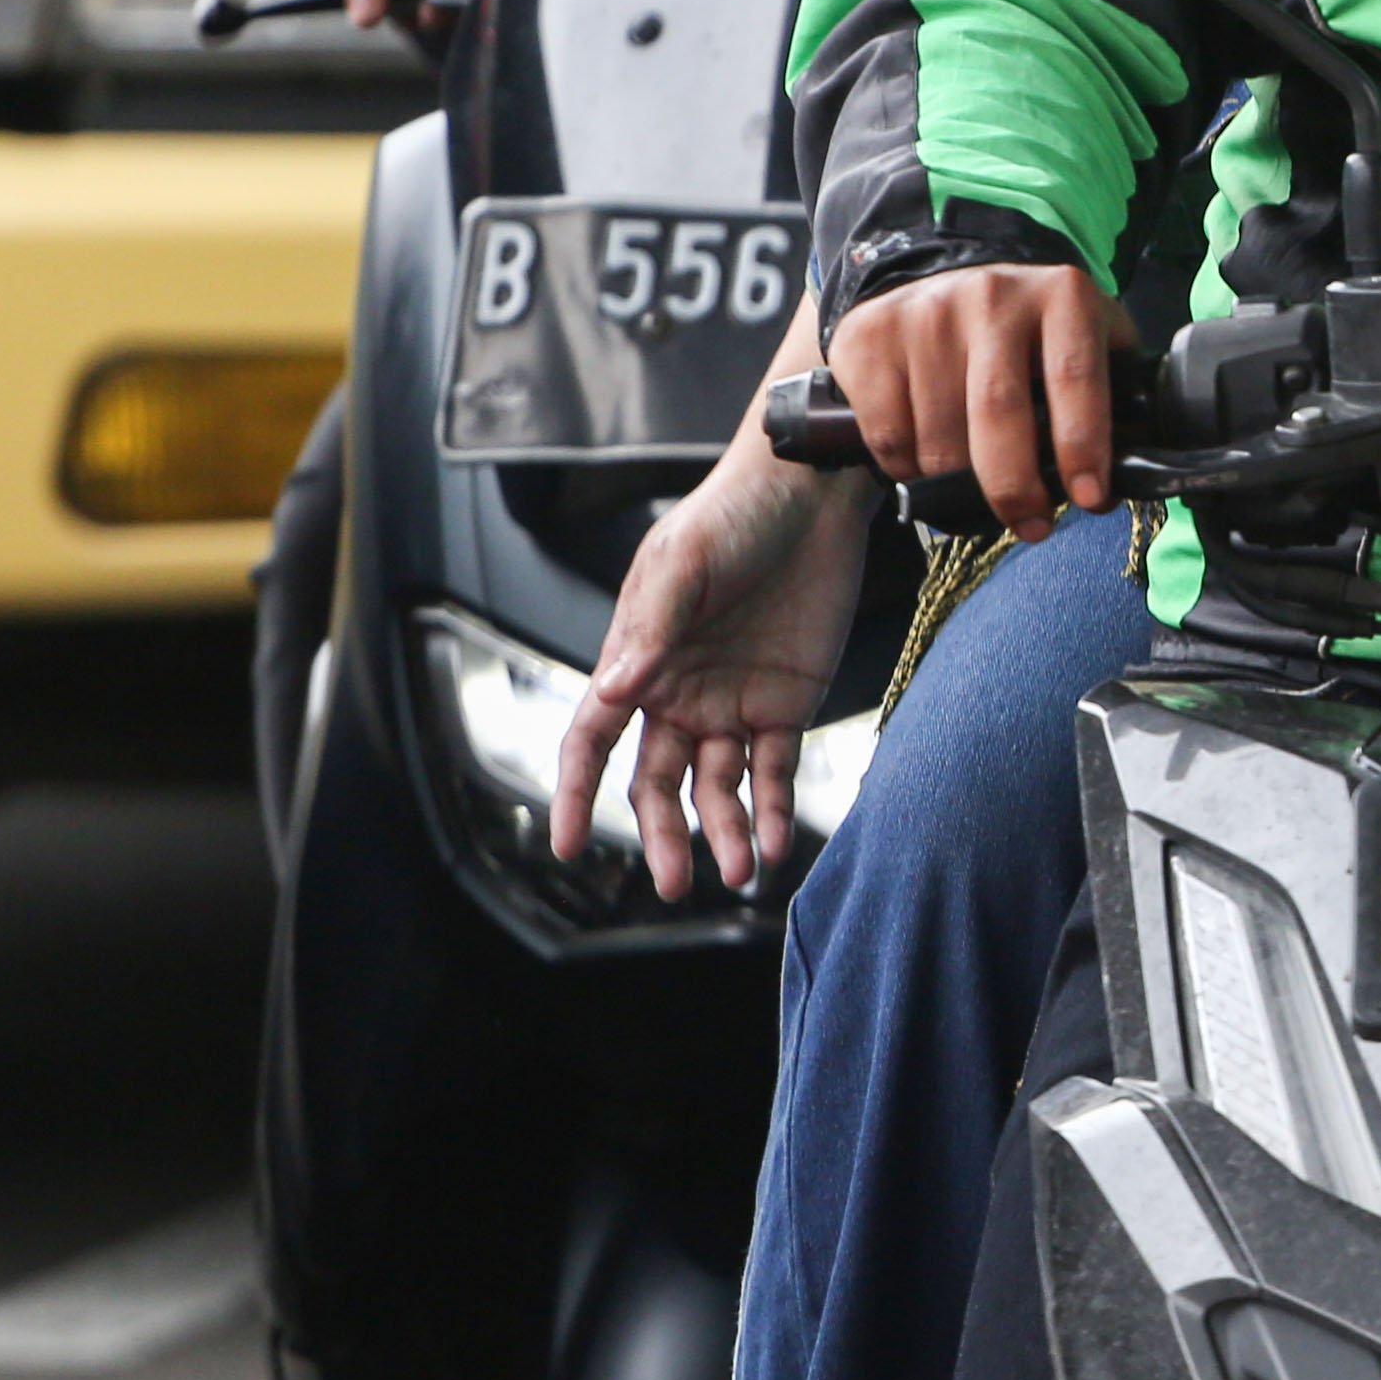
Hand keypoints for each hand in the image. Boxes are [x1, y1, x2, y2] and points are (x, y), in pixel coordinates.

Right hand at [548, 378, 874, 898]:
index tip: (570, 845)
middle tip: (671, 887)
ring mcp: (734, 702)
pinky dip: (777, 809)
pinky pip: (777, 769)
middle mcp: (679, 695)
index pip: (592, 741)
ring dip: (727, 833)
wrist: (811, 492)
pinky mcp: (789, 701)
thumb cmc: (732, 515)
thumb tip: (614, 692)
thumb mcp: (681, 565)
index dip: (577, 793)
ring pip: (719, 788)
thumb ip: (651, 633)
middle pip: (658, 783)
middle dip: (662, 836)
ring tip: (742, 873)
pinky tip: (779, 844)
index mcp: (636, 664)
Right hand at [834, 263, 1132, 538]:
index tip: (1088, 498)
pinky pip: (888, 435)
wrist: (940, 277)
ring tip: (975, 490)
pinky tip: (927, 466)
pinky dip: (907, 471)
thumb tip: (1126, 471)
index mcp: (1061, 296)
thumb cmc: (1030, 329)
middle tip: (1031, 524)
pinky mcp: (870, 337)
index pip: (1074, 378)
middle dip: (1015, 486)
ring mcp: (926, 314)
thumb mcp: (1088, 334)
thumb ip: (1113, 388)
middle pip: (998, 412)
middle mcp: (992, 297)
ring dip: (957, 485)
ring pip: (939, 435)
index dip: (1082, 445)